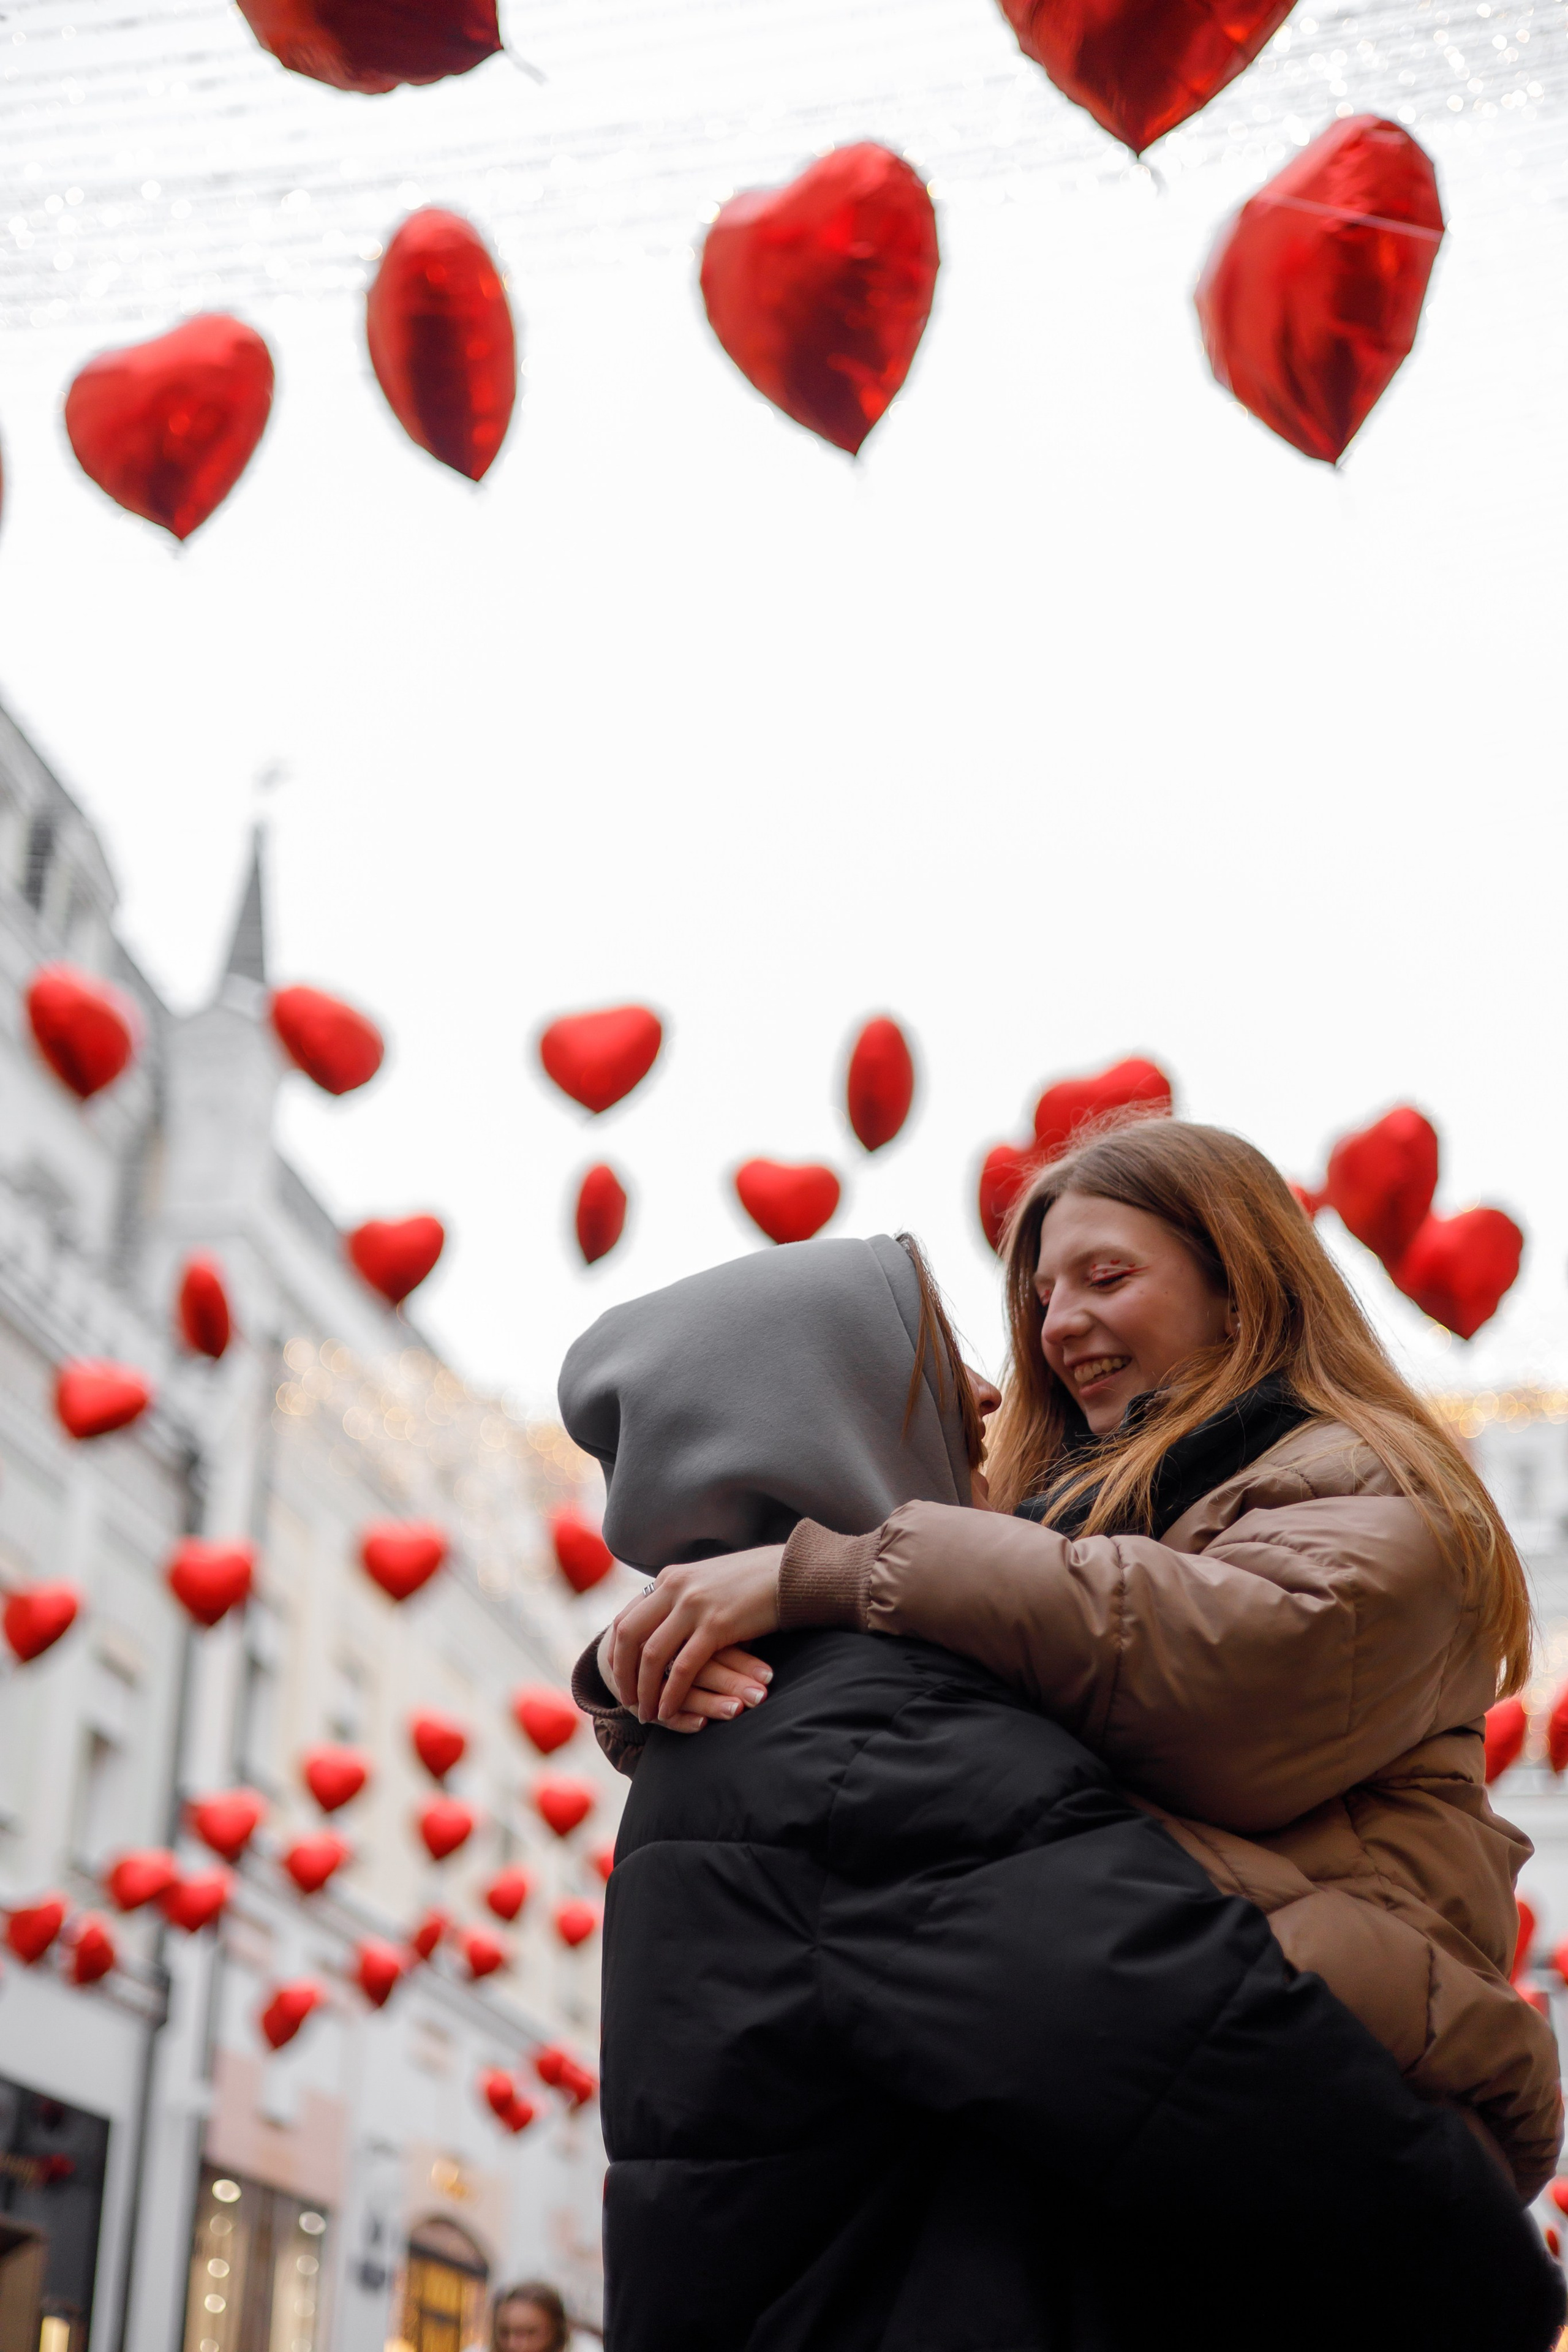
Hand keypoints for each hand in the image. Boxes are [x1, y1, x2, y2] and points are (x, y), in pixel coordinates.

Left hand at [599, 1546, 783, 1725]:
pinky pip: (683, 1667)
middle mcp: (675, 1587)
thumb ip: (684, 1599)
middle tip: (625, 1700)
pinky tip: (669, 1710)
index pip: (626, 1618)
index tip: (616, 1677)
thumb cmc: (755, 1583)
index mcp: (670, 1578)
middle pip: (629, 1636)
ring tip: (645, 1713)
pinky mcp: (717, 1624)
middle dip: (621, 1673)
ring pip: (652, 1654)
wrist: (792, 1572)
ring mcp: (695, 1605)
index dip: (616, 1652)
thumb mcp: (708, 1582)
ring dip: (644, 1689)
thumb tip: (666, 1626)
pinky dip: (672, 1693)